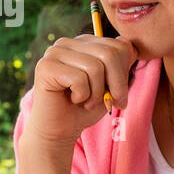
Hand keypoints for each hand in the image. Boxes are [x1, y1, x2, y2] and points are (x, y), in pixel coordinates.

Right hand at [24, 30, 138, 146]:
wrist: (60, 130)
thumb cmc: (86, 108)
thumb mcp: (111, 85)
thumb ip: (121, 64)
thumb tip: (128, 44)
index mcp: (84, 42)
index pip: (119, 46)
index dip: (124, 74)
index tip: (117, 94)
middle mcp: (67, 43)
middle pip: (109, 54)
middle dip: (116, 84)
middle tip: (108, 102)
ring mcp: (54, 53)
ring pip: (95, 67)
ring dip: (96, 93)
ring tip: (86, 101)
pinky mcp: (45, 67)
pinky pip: (79, 79)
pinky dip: (82, 96)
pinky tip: (73, 99)